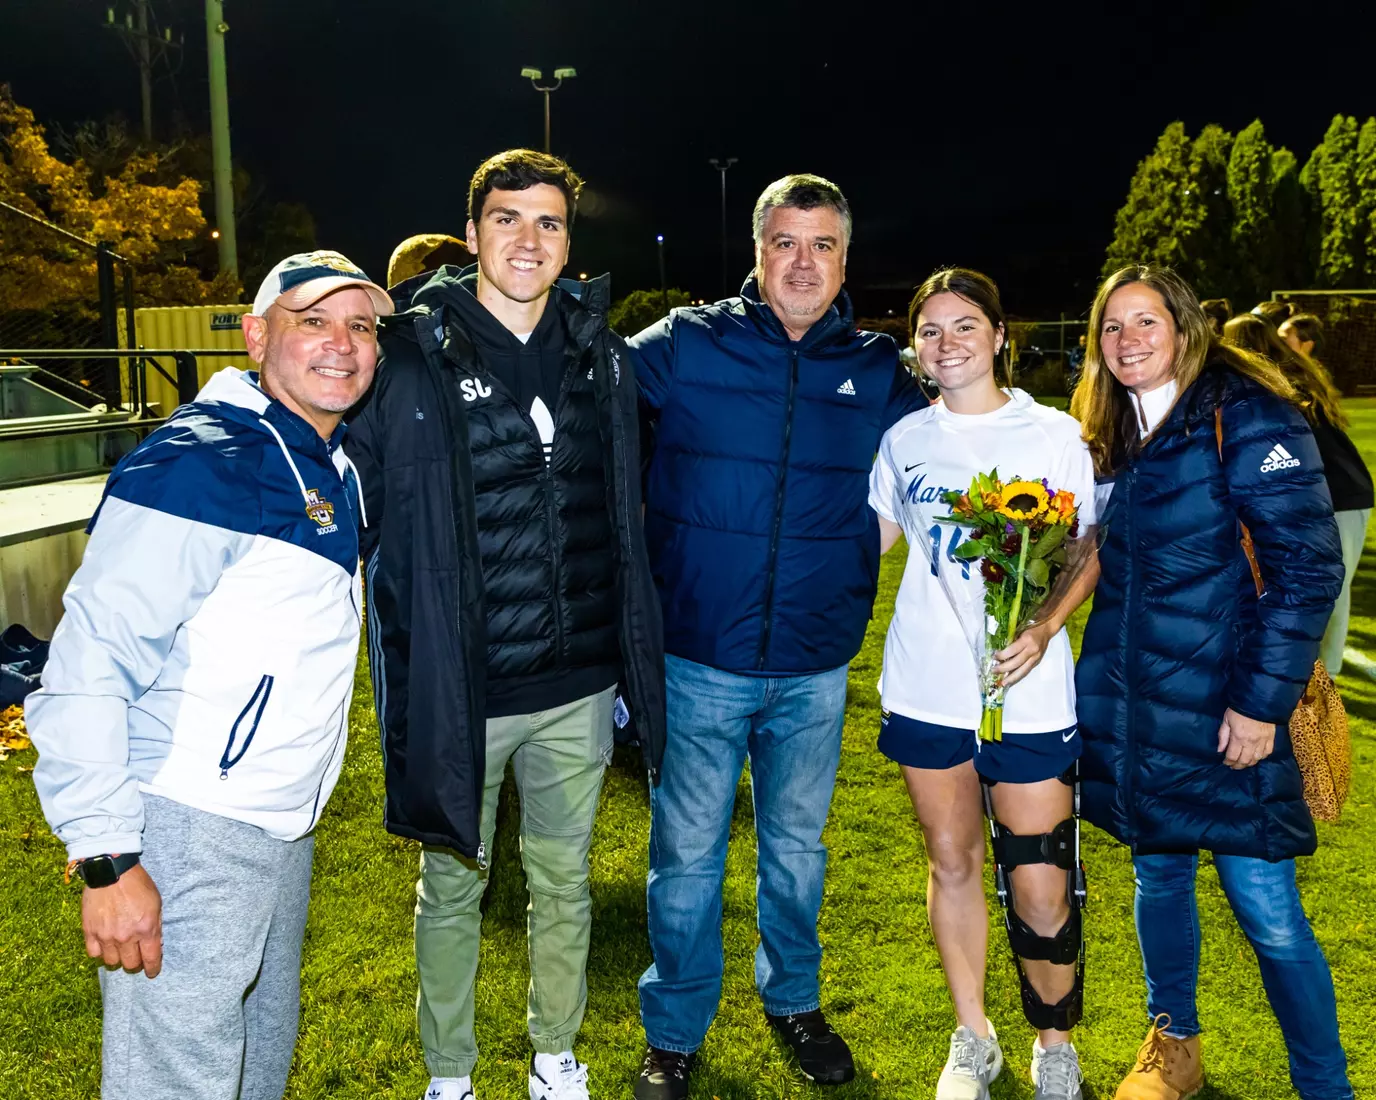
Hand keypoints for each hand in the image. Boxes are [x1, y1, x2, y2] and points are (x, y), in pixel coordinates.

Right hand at [81, 863, 162, 977]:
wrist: (111, 871)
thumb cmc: (138, 884)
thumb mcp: (157, 903)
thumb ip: (156, 926)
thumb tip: (155, 945)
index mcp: (146, 929)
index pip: (151, 959)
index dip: (153, 969)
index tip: (152, 972)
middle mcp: (126, 936)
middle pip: (130, 964)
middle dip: (136, 963)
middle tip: (136, 957)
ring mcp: (106, 936)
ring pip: (111, 962)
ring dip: (118, 958)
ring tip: (121, 950)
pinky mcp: (89, 932)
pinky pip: (94, 953)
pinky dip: (100, 952)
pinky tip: (105, 945)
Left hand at [995, 622, 1054, 687]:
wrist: (1046, 629)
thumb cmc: (1030, 627)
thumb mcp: (1019, 629)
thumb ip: (1011, 640)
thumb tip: (998, 650)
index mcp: (1027, 640)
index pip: (1012, 650)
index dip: (1002, 655)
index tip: (993, 657)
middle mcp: (1032, 650)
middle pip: (1017, 663)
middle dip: (1004, 668)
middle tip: (994, 671)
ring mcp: (1036, 657)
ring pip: (1023, 670)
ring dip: (1012, 677)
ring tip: (1003, 683)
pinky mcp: (1038, 661)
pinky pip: (1027, 670)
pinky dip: (1018, 676)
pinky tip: (1011, 680)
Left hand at [1216, 708, 1275, 769]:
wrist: (1258, 702)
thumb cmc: (1239, 710)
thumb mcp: (1226, 720)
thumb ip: (1223, 736)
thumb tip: (1220, 750)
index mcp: (1238, 737)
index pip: (1233, 756)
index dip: (1228, 762)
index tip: (1225, 762)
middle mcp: (1251, 742)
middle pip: (1245, 761)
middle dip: (1238, 765)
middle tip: (1233, 765)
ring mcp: (1263, 741)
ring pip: (1256, 759)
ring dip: (1249, 763)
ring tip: (1243, 762)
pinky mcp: (1271, 738)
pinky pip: (1267, 753)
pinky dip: (1261, 757)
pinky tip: (1256, 756)